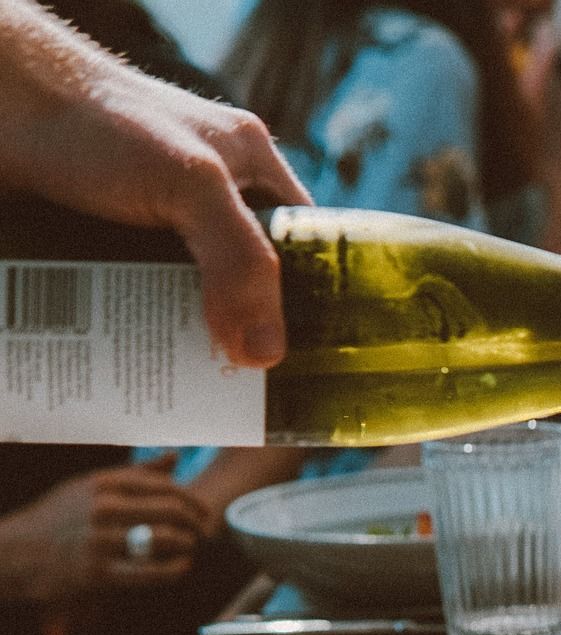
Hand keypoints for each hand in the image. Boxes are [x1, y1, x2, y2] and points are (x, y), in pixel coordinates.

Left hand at [0, 1, 309, 367]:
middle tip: (243, 382)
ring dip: (187, 338)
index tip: (310, 352)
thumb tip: (265, 353)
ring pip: (189, 296)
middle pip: (245, 282)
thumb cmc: (101, 120)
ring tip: (193, 388)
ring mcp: (155, 222)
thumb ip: (241, 261)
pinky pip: (136, 297)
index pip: (303, 244)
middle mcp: (208, 197)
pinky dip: (136, 329)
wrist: (1, 102)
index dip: (311, 296)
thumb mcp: (194, 185)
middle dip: (243, 331)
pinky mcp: (107, 243)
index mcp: (251, 169)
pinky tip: (139, 361)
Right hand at [0, 461, 212, 602]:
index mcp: (104, 483)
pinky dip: (176, 570)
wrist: (16, 552)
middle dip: (197, 524)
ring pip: (167, 539)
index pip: (166, 486)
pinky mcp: (100, 574)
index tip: (203, 512)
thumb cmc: (58, 518)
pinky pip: (153, 572)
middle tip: (204, 533)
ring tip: (192, 549)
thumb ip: (135, 473)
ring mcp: (101, 541)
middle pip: (172, 511)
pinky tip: (181, 568)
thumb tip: (174, 456)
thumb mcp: (89, 486)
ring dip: (189, 546)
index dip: (193, 500)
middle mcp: (104, 508)